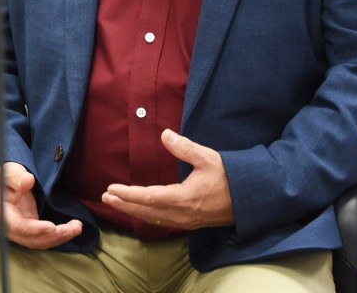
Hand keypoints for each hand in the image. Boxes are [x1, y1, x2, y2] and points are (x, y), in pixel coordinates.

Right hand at [0, 162, 82, 248]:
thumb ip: (17, 177)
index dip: (35, 229)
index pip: (18, 227)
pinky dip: (57, 235)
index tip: (52, 226)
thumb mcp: (9, 171)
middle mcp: (9, 227)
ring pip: (39, 241)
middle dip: (54, 236)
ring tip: (77, 227)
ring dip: (59, 237)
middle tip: (74, 227)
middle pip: (32, 239)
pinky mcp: (28, 228)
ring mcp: (19, 229)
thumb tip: (28, 181)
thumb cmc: (3, 175)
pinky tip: (70, 229)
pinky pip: (43, 237)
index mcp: (1, 213)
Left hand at [101, 129, 233, 228]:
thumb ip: (184, 147)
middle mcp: (182, 213)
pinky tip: (142, 212)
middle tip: (106, 196)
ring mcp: (186, 220)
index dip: (127, 194)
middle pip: (146, 211)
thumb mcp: (208, 158)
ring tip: (117, 203)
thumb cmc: (230, 176)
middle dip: (124, 204)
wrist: (251, 199)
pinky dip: (148, 216)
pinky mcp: (191, 223)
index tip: (111, 188)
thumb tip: (165, 134)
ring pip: (153, 218)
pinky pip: (163, 221)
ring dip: (133, 211)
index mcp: (183, 198)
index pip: (148, 198)